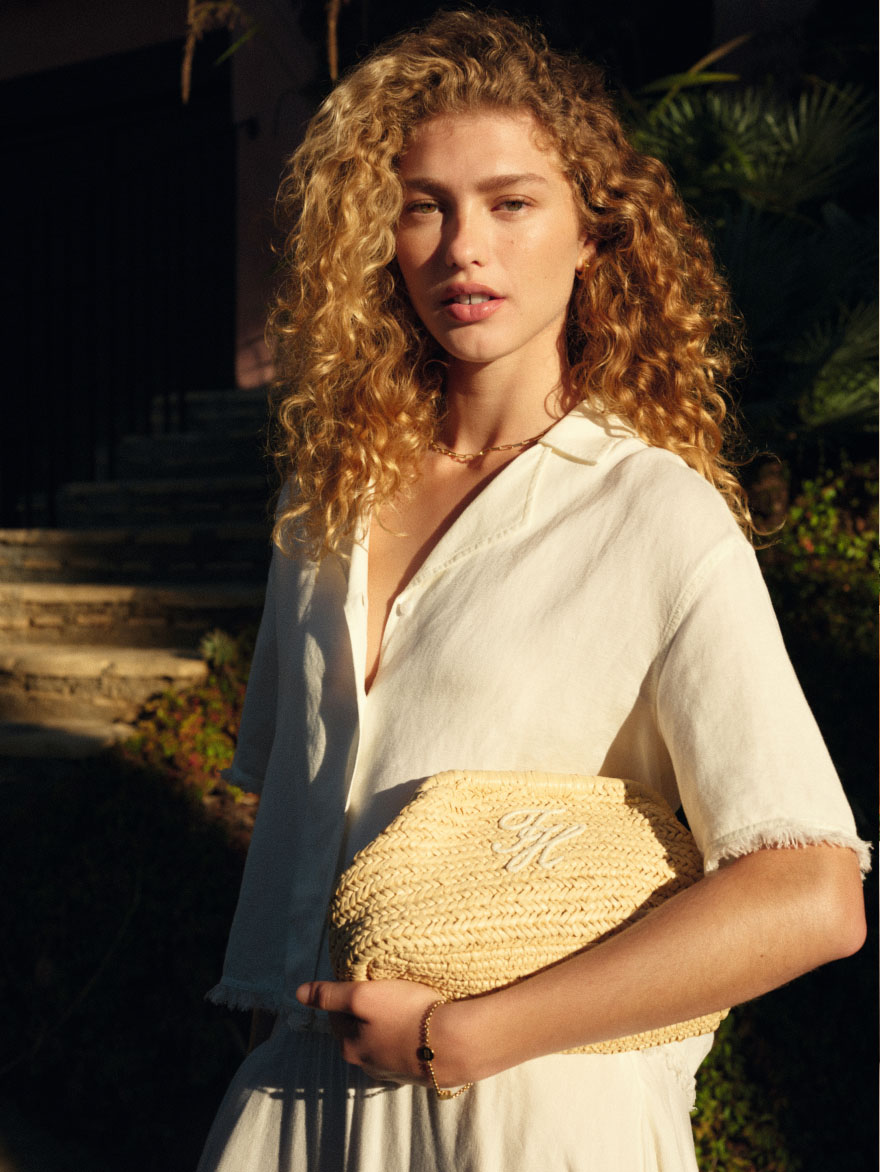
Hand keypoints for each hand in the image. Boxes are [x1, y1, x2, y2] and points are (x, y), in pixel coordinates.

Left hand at [295, 979, 462, 1086]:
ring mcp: (393, 1072)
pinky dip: (406, 1037)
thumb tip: (298, 993)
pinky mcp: (417, 1072)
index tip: (363, 980)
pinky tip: (419, 1025)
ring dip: (387, 1025)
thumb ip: (330, 994)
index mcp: (349, 1047)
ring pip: (381, 1041)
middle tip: (384, 990)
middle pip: (358, 1030)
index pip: (337, 1015)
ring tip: (404, 1005)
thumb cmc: (406, 1014)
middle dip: (366, 1012)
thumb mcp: (363, 996)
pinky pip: (403, 1050)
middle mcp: (366, 1065)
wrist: (454, 1044)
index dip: (347, 993)